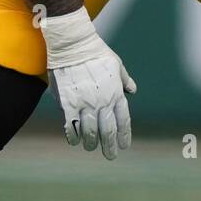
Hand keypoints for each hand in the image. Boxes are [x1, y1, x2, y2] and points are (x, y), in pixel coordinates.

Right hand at [43, 7, 135, 159]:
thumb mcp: (116, 64)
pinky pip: (71, 127)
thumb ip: (124, 79)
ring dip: (91, 143)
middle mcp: (102, 102)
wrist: (73, 44)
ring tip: (91, 147)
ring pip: (89, 133)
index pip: (123, 121)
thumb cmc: (96, 52)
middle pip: (107, 132)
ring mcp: (85, 104)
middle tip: (110, 156)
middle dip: (110, 147)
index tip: (124, 146)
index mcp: (116, 93)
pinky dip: (73, 137)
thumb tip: (133, 89)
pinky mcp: (68, 104)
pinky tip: (74, 140)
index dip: (124, 136)